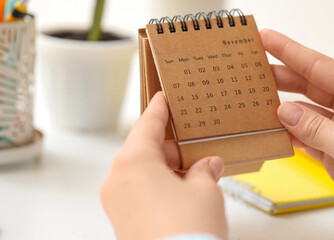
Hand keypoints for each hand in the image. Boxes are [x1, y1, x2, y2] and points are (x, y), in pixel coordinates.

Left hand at [100, 92, 226, 239]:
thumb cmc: (187, 232)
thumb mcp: (204, 191)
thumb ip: (204, 171)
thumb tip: (208, 165)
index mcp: (133, 162)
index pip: (147, 124)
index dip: (158, 109)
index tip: (162, 97)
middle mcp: (118, 179)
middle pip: (144, 149)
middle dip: (171, 146)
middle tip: (193, 143)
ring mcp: (116, 202)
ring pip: (143, 171)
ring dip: (167, 168)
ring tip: (193, 170)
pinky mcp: (122, 220)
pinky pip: (139, 191)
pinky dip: (158, 185)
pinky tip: (181, 190)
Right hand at [260, 29, 333, 211]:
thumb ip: (316, 128)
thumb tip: (285, 111)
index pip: (319, 67)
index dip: (291, 51)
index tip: (267, 39)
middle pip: (308, 86)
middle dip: (280, 76)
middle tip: (254, 69)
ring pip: (304, 113)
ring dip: (281, 108)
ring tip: (257, 99)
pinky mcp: (333, 152)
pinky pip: (305, 137)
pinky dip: (288, 135)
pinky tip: (273, 131)